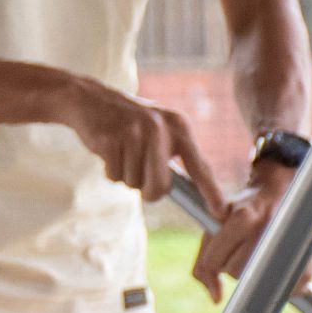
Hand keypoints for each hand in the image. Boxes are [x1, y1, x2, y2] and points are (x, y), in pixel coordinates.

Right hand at [64, 75, 225, 212]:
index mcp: (178, 126)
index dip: (211, 192)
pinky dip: (110, 171)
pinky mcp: (109, 138)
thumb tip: (191, 198)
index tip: (221, 213)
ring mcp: (133, 132)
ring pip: (134, 182)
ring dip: (126, 176)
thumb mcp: (158, 130)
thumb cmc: (129, 124)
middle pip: (160, 186)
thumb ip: (174, 157)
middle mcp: (159, 127)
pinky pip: (114, 176)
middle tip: (141, 180)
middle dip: (149, 191)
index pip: (200, 166)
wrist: (89, 99)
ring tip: (122, 152)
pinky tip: (108, 150)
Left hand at [191, 164, 304, 304]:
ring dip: (252, 272)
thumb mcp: (215, 223)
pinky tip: (275, 263)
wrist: (282, 193)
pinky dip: (275, 284)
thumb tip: (216, 299)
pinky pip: (280, 292)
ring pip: (254, 283)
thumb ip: (205, 261)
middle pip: (234, 272)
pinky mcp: (306, 267)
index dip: (213, 258)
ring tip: (259, 251)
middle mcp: (268, 232)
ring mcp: (290, 249)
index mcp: (243, 218)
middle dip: (232, 262)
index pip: (214, 261)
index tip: (221, 248)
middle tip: (244, 244)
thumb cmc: (242, 209)